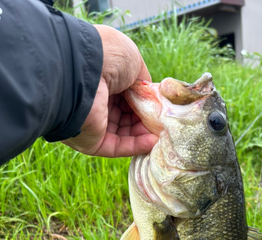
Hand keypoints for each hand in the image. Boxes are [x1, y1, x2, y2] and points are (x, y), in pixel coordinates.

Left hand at [63, 25, 157, 156]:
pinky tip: (152, 141)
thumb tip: (151, 96)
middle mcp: (97, 102)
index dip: (146, 103)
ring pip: (125, 134)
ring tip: (162, 133)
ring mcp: (94, 123)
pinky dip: (136, 145)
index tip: (161, 108)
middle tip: (165, 123)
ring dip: (145, 134)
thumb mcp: (133, 61)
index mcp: (104, 81)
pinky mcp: (92, 142)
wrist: (81, 70)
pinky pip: (118, 146)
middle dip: (147, 121)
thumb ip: (143, 81)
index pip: (129, 97)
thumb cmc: (107, 57)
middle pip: (128, 117)